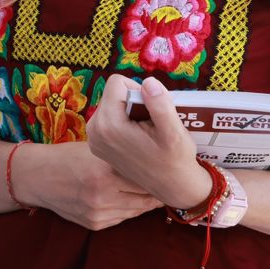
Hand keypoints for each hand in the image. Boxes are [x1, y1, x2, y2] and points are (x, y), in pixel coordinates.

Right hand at [11, 141, 161, 230]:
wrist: (37, 177)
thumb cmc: (66, 157)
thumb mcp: (94, 150)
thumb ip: (120, 156)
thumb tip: (151, 154)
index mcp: (104, 171)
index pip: (145, 176)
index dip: (159, 172)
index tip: (169, 168)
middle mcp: (102, 195)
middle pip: (145, 196)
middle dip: (157, 188)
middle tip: (169, 180)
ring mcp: (99, 213)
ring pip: (138, 209)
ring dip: (147, 201)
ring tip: (156, 190)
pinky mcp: (95, 223)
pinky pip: (123, 217)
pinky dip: (131, 208)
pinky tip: (134, 199)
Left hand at [86, 75, 210, 209]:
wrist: (171, 186)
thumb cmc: (175, 159)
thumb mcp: (174, 132)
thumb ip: (160, 105)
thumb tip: (148, 82)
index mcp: (108, 124)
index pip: (117, 83)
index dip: (139, 90)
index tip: (152, 110)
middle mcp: (94, 130)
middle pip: (113, 93)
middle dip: (134, 101)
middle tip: (150, 123)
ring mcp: (93, 138)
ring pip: (112, 104)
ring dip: (130, 111)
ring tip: (146, 131)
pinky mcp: (97, 143)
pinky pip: (110, 116)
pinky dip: (126, 121)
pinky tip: (138, 137)